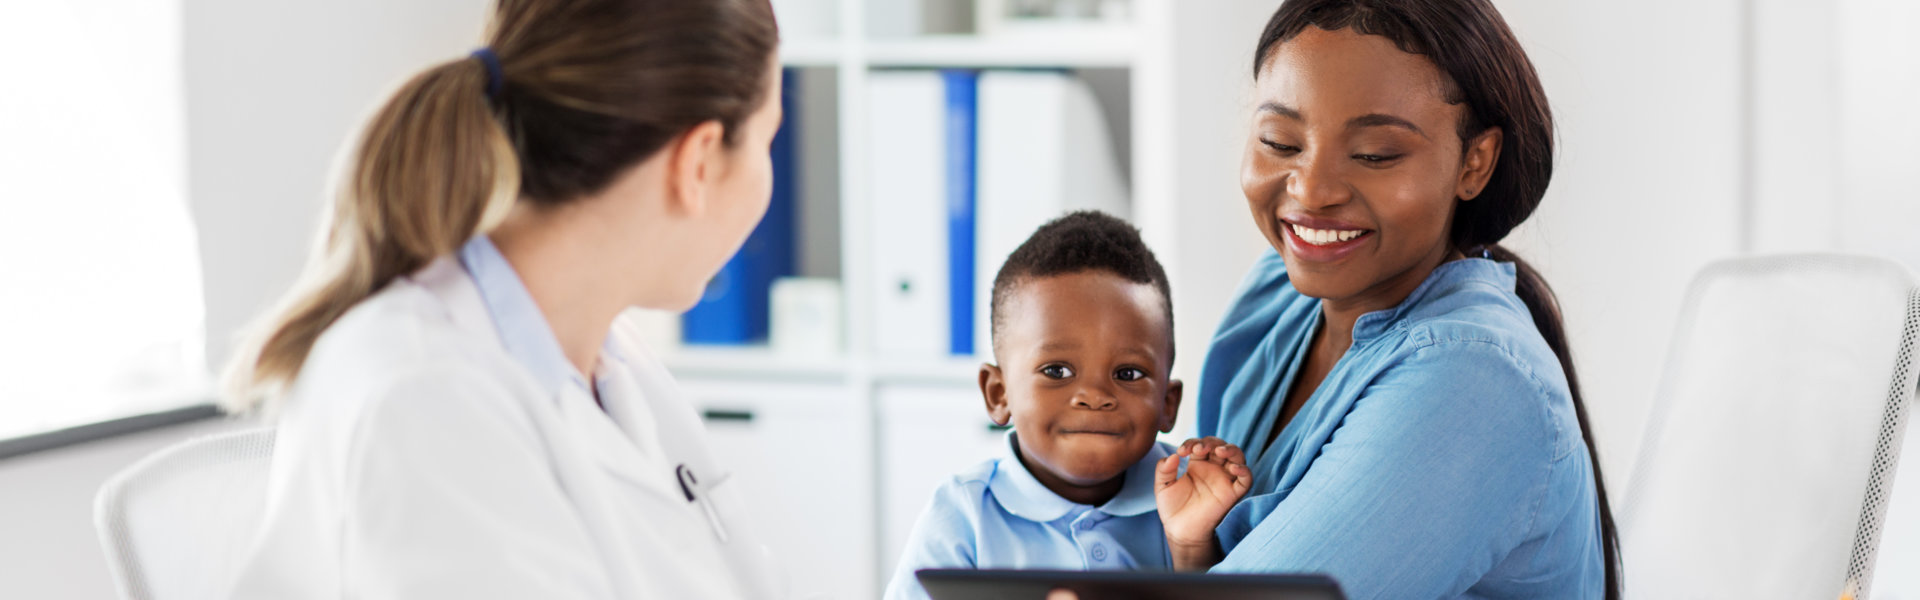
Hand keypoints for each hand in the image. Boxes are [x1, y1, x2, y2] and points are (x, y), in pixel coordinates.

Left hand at [1154, 437, 1251, 569]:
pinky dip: (1244, 470)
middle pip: (1221, 446)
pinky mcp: (1233, 494)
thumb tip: (1173, 455)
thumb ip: (1164, 469)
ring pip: (1237, 457)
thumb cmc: (1173, 508)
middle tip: (1198, 449)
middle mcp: (1214, 469)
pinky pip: (1246, 479)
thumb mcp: (1163, 485)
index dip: (1192, 442)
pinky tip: (1233, 467)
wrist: (1180, 531)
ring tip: (1219, 451)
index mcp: (1198, 464)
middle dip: (1210, 442)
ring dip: (1230, 449)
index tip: (1181, 451)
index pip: (1201, 444)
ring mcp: (1224, 480)